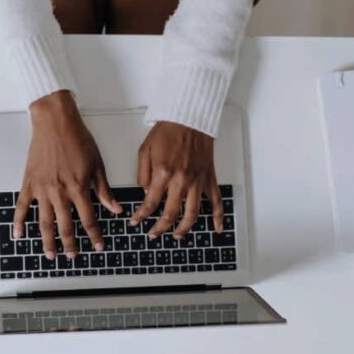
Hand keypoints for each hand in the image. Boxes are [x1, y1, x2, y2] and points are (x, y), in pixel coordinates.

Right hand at [12, 91, 121, 258]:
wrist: (55, 122)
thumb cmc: (77, 139)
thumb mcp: (97, 164)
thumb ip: (104, 190)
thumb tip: (115, 209)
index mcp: (78, 188)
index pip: (88, 219)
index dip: (94, 235)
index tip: (98, 246)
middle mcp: (59, 192)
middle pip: (65, 226)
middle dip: (70, 245)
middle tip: (73, 256)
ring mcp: (42, 189)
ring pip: (44, 222)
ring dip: (47, 241)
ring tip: (50, 255)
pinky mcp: (29, 182)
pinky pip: (22, 206)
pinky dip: (19, 222)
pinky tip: (18, 235)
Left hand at [130, 122, 223, 238]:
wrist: (189, 118)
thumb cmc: (168, 131)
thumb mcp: (145, 150)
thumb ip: (143, 175)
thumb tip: (146, 194)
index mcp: (163, 173)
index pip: (150, 203)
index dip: (141, 216)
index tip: (136, 222)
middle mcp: (181, 180)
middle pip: (170, 214)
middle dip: (159, 228)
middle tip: (153, 234)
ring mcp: (197, 181)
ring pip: (192, 214)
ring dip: (183, 229)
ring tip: (176, 236)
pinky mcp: (208, 178)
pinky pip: (216, 201)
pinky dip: (218, 217)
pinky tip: (217, 228)